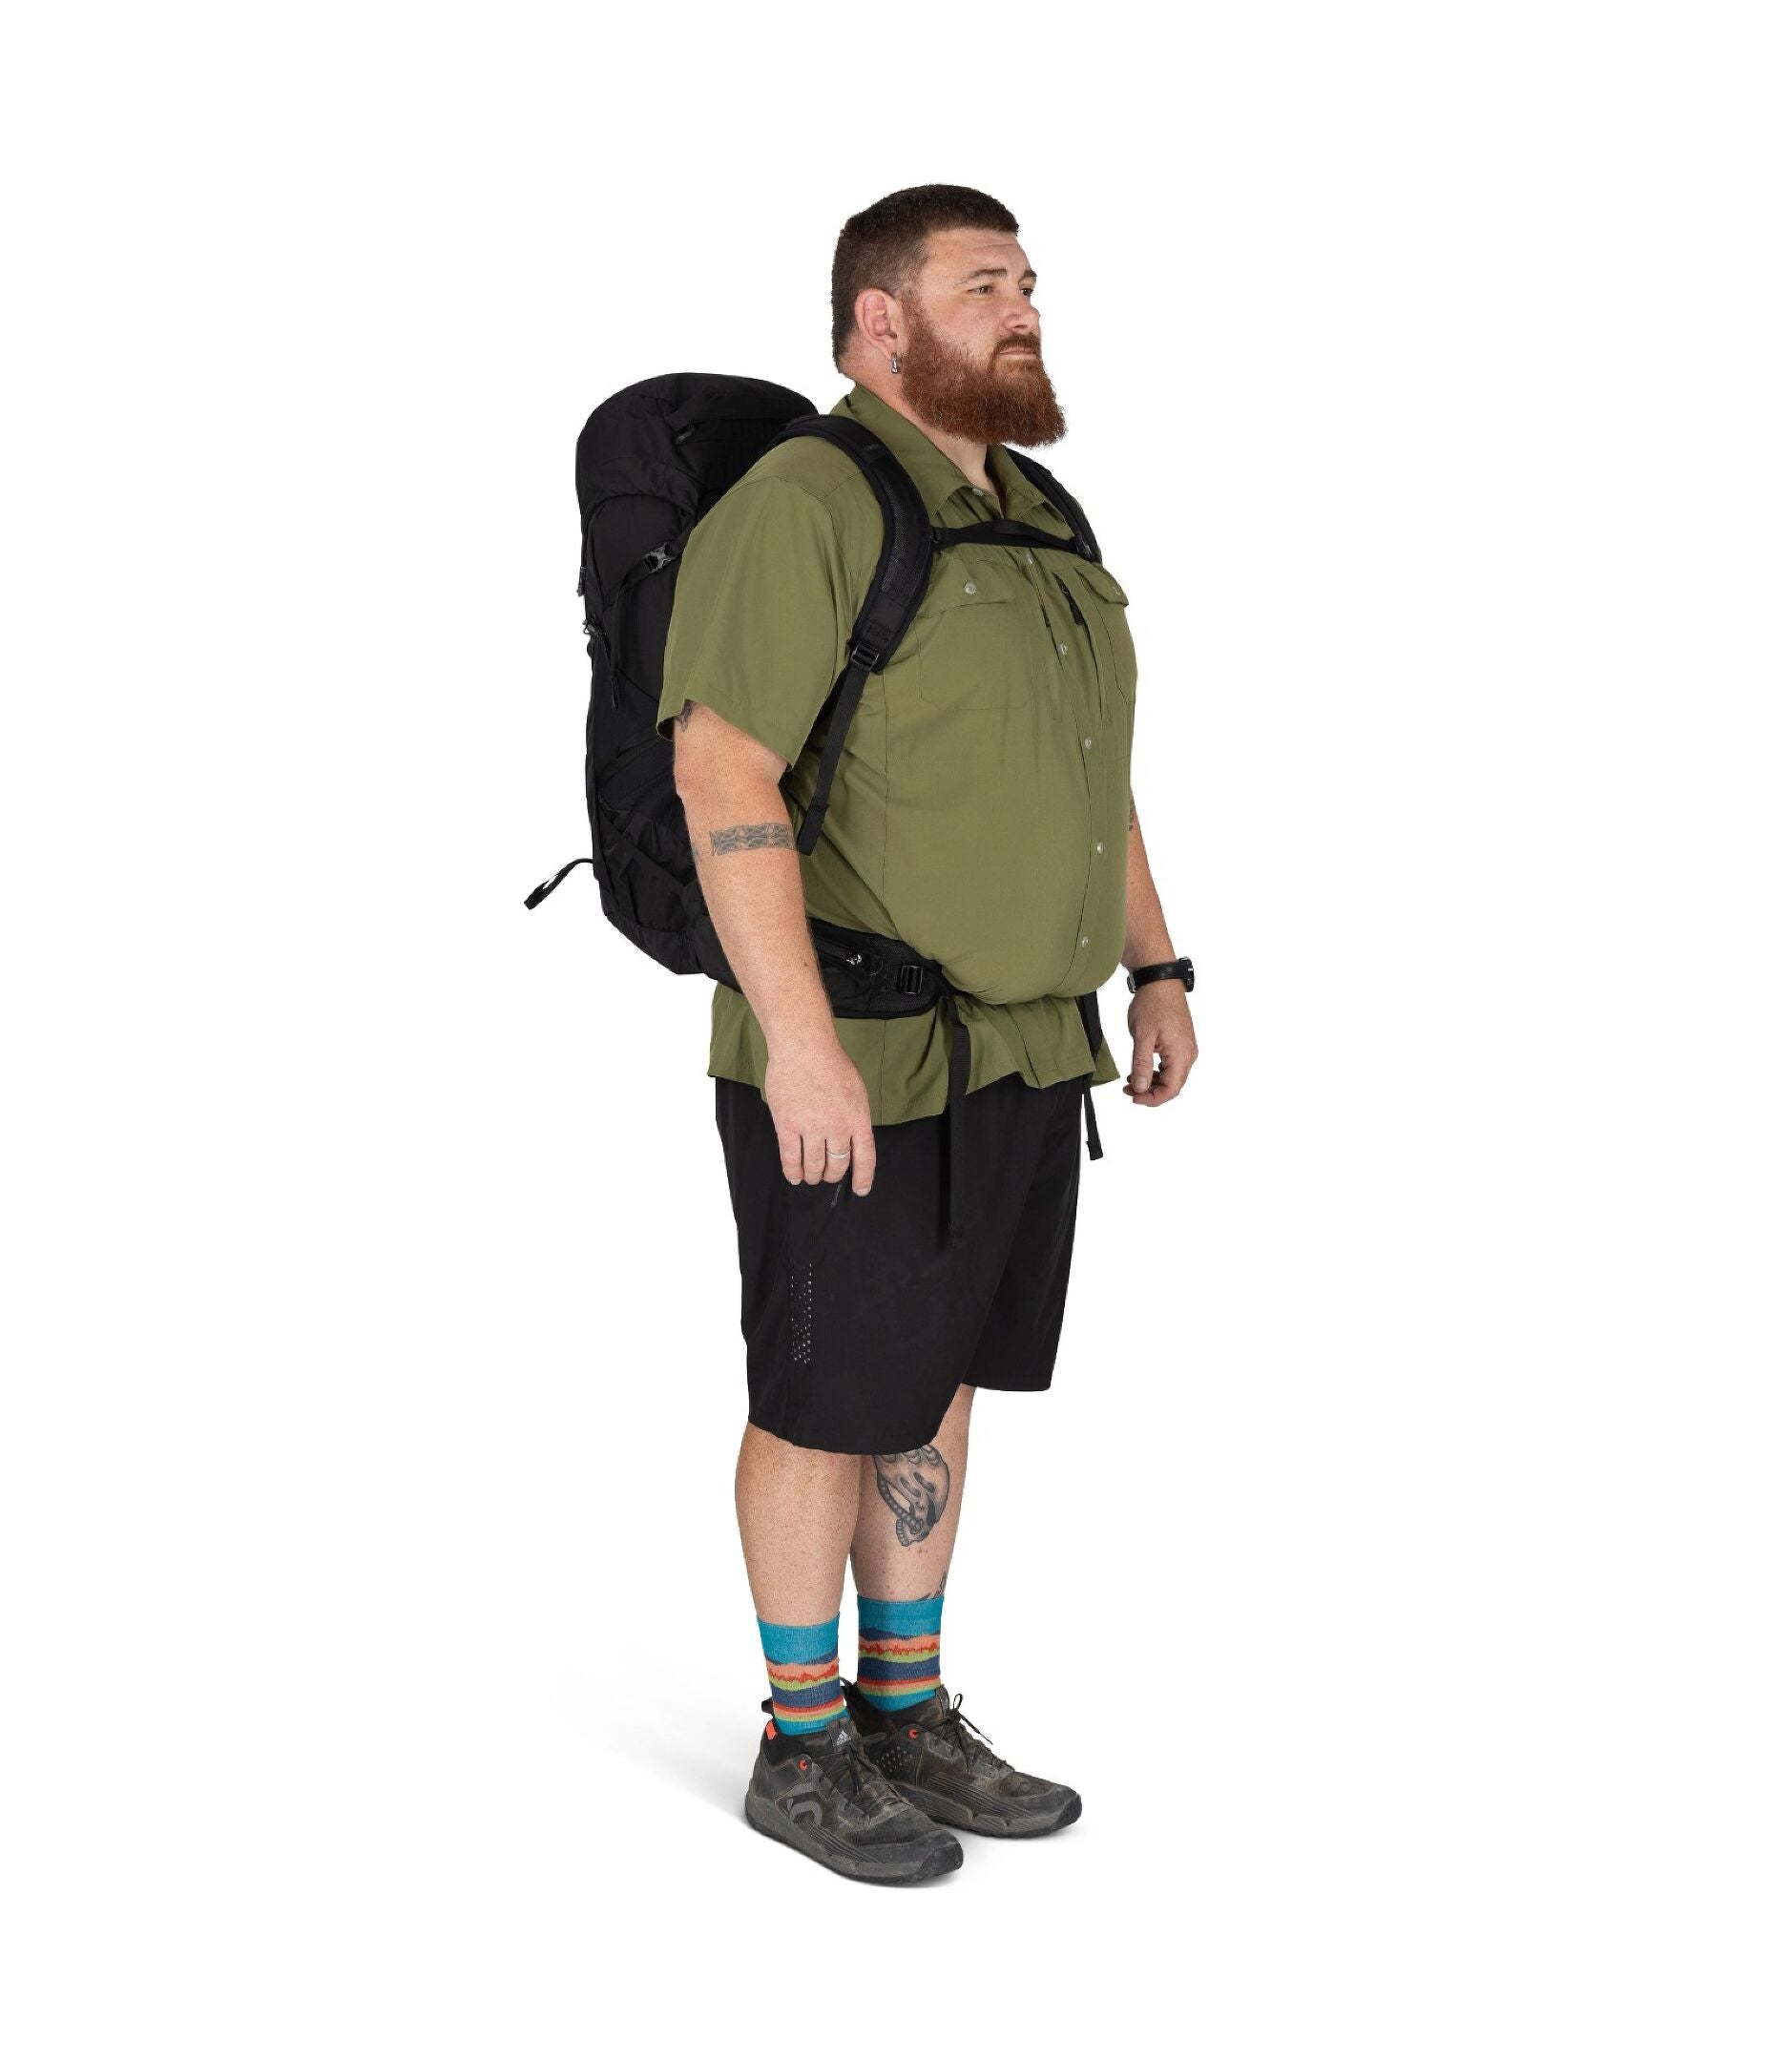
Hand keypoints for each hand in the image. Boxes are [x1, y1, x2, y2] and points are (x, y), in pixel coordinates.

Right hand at [764, 1038, 877, 1192]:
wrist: (803, 1047)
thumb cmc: (831, 1062)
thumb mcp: (856, 1090)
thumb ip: (854, 1116)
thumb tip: (851, 1138)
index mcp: (858, 1118)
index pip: (865, 1158)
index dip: (863, 1178)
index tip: (860, 1190)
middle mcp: (837, 1127)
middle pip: (838, 1164)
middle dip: (833, 1175)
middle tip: (828, 1176)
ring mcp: (811, 1127)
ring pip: (814, 1165)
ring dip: (814, 1175)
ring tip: (812, 1177)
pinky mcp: (788, 1126)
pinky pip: (790, 1158)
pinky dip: (793, 1171)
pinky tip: (794, 1177)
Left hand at [1121, 982, 1197, 1105]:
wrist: (1160, 981)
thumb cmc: (1152, 1004)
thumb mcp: (1142, 1036)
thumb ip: (1141, 1064)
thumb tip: (1140, 1088)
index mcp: (1181, 1054)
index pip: (1171, 1089)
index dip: (1152, 1099)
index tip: (1134, 1097)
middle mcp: (1188, 1054)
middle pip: (1172, 1085)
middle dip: (1150, 1092)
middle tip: (1128, 1090)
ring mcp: (1186, 1048)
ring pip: (1171, 1076)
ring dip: (1152, 1082)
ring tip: (1131, 1080)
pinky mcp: (1180, 1043)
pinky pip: (1171, 1065)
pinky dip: (1156, 1071)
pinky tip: (1140, 1069)